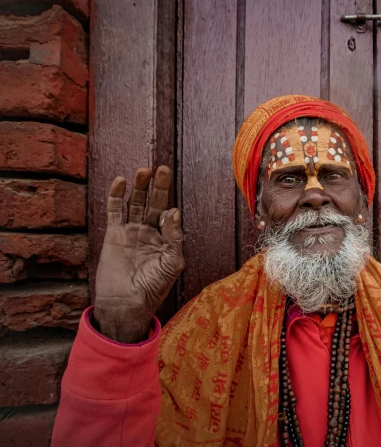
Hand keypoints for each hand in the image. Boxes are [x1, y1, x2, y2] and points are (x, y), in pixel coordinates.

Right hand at [93, 166, 184, 342]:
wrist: (127, 304)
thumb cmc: (153, 287)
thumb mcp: (172, 263)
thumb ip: (174, 237)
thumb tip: (174, 212)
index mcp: (166, 238)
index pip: (170, 216)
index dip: (171, 212)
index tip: (171, 212)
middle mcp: (150, 231)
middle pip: (154, 203)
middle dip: (159, 186)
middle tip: (162, 169)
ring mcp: (131, 231)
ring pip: (136, 203)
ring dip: (140, 187)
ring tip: (143, 171)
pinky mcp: (114, 234)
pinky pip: (115, 211)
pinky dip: (116, 196)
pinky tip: (120, 181)